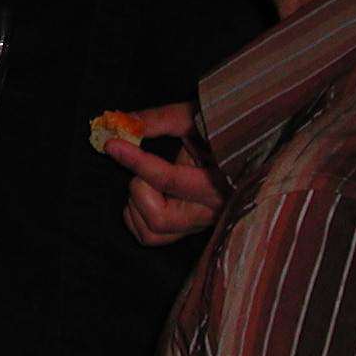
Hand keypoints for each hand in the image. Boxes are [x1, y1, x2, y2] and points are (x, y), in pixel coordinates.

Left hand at [101, 101, 224, 245]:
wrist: (242, 146)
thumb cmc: (217, 129)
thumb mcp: (192, 117)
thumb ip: (158, 120)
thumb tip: (121, 122)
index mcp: (218, 181)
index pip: (169, 179)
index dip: (136, 161)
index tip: (113, 144)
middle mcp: (210, 211)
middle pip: (157, 218)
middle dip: (140, 188)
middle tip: (146, 166)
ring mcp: (198, 225)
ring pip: (151, 232)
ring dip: (137, 204)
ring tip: (149, 179)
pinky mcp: (187, 231)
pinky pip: (150, 237)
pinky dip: (137, 216)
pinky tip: (148, 193)